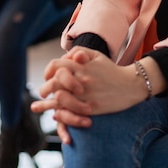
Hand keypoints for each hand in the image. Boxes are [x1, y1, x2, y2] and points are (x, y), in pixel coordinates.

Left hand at [31, 48, 149, 137]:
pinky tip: (54, 115)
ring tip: (37, 107)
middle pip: (53, 83)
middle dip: (44, 88)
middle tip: (42, 93)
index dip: (48, 71)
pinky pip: (69, 113)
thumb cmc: (112, 70)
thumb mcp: (97, 55)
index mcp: (81, 66)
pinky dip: (59, 115)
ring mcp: (84, 95)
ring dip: (45, 105)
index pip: (56, 66)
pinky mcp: (89, 108)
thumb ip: (80, 51)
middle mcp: (80, 79)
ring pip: (58, 100)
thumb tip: (67, 56)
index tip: (48, 77)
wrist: (130, 85)